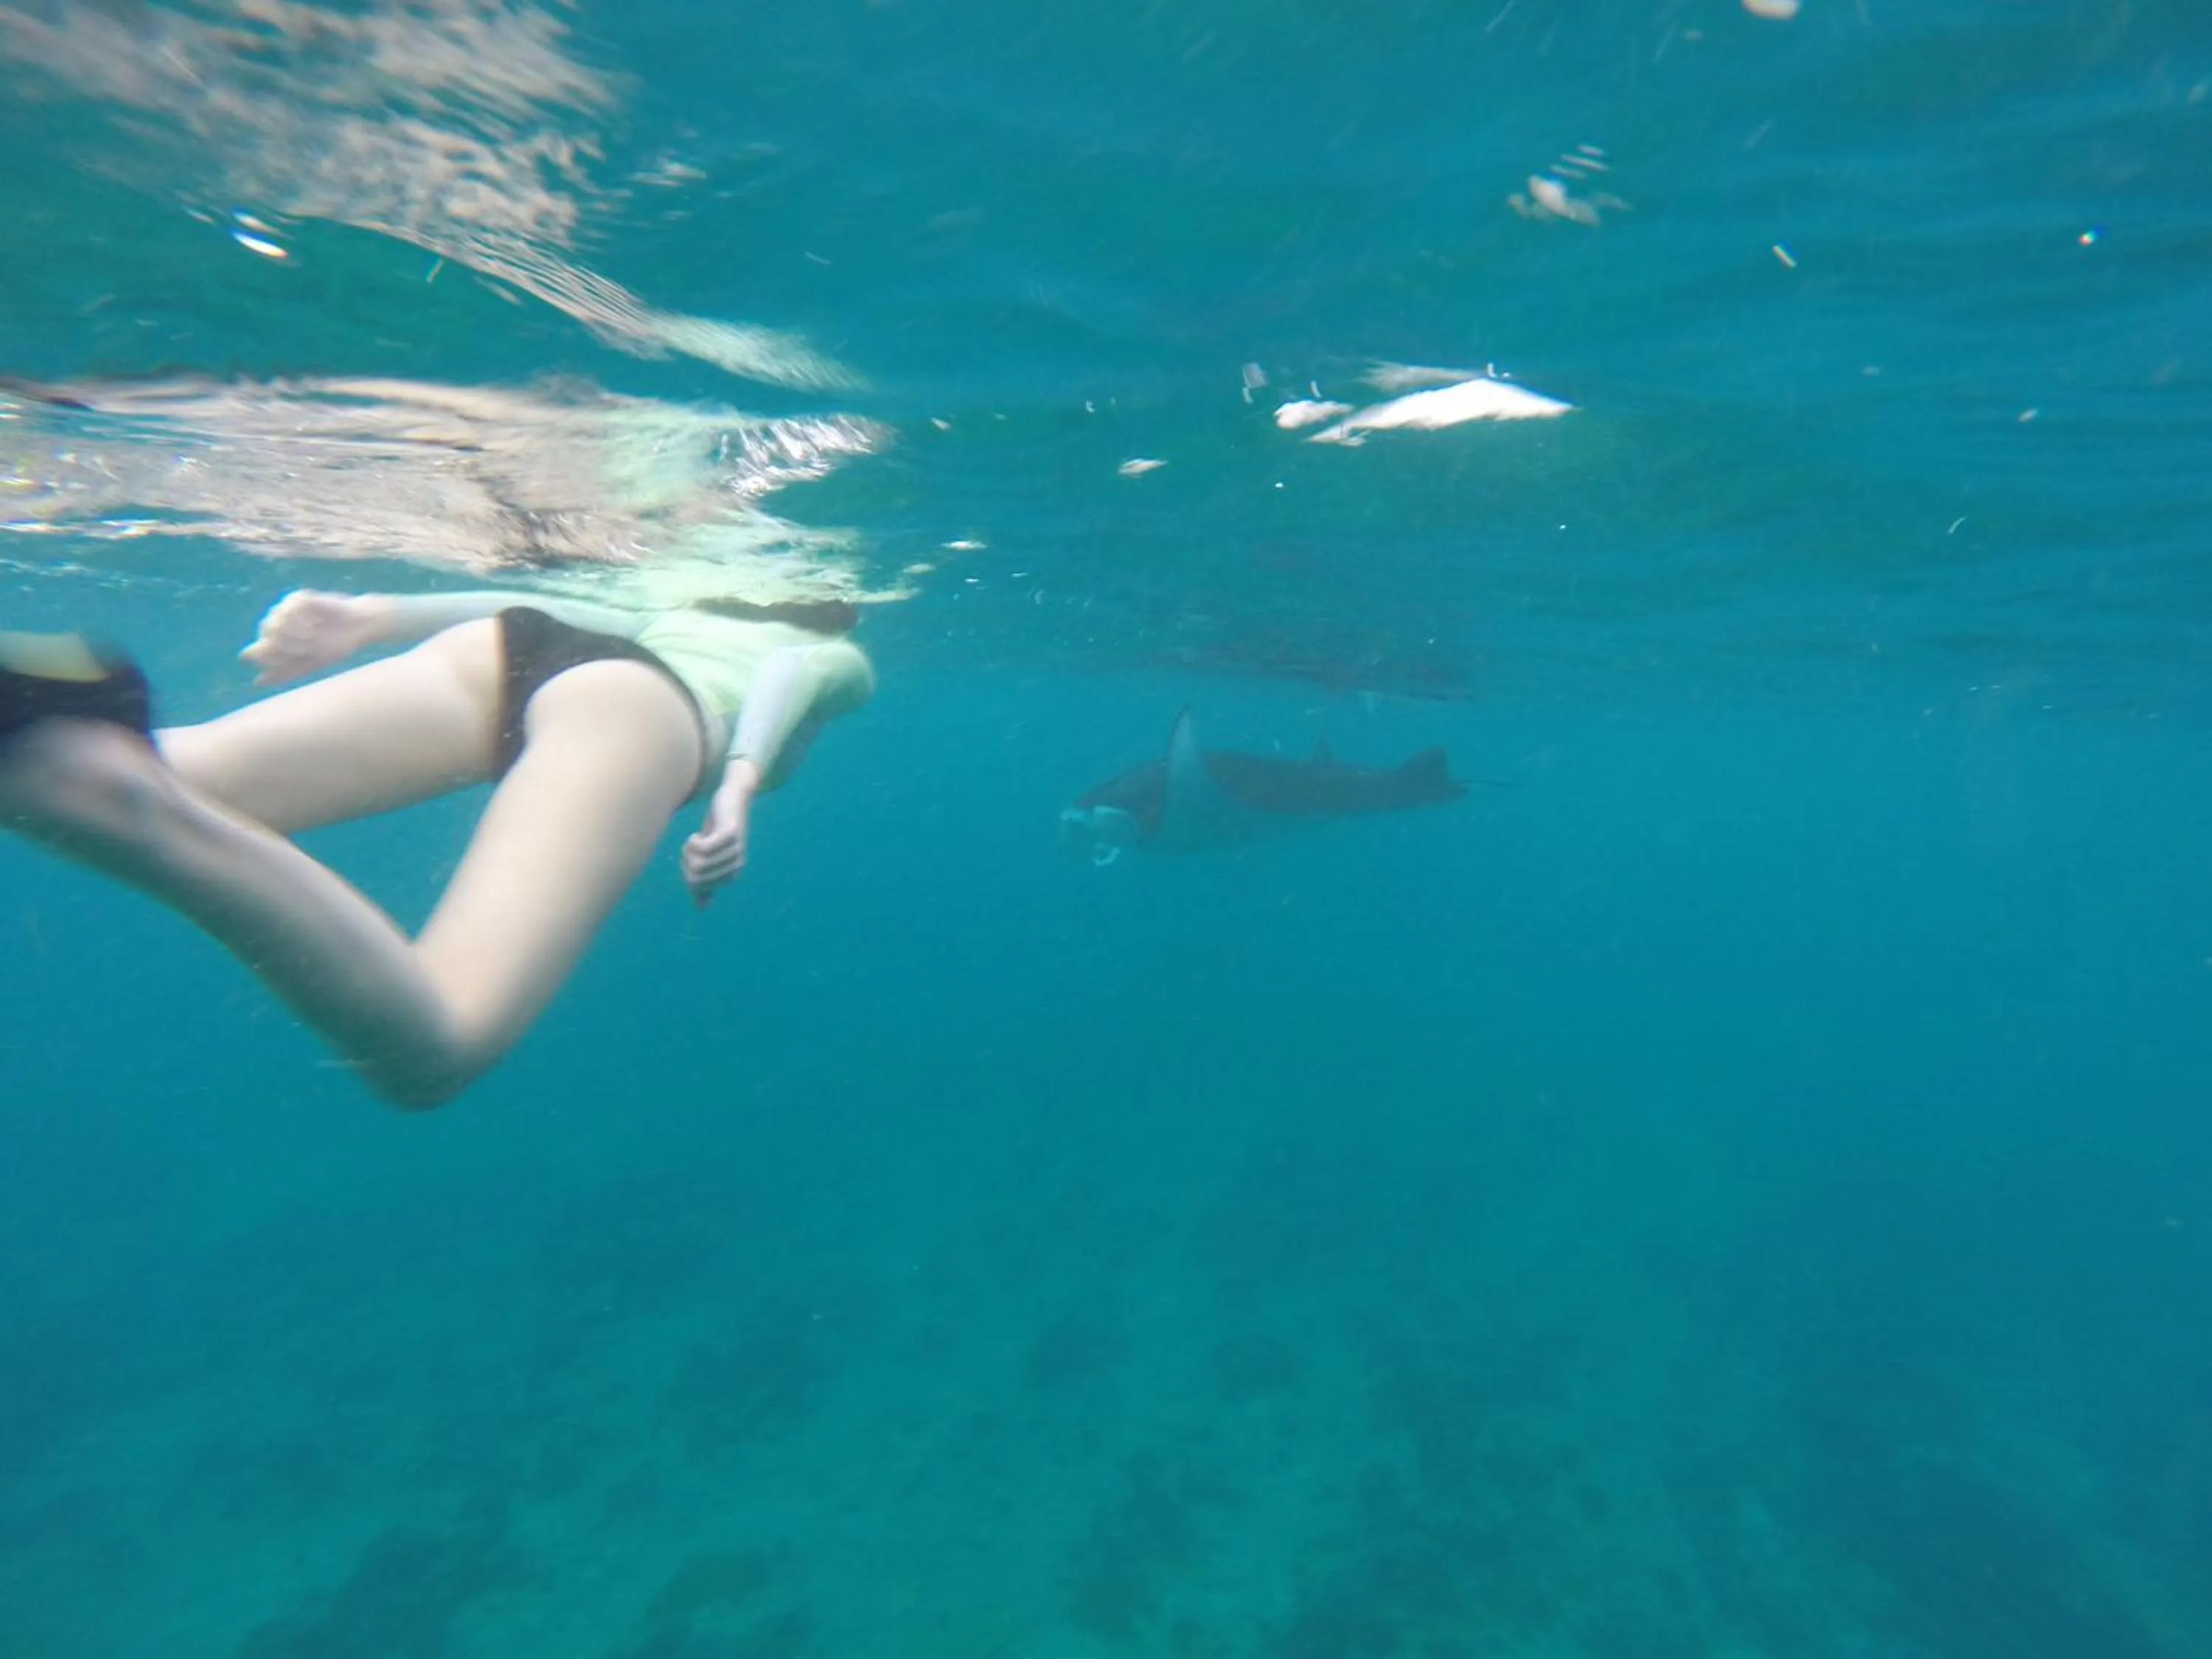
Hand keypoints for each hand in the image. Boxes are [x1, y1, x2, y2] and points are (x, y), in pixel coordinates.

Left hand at [239, 590, 386, 685]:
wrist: (358, 628)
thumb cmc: (335, 646)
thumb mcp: (309, 665)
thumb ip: (284, 673)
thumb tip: (257, 683)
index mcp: (277, 641)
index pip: (258, 650)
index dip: (272, 657)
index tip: (292, 660)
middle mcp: (278, 623)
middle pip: (265, 635)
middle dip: (286, 646)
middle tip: (307, 649)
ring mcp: (287, 609)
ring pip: (274, 622)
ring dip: (293, 634)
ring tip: (313, 636)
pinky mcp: (298, 597)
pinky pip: (287, 609)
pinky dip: (300, 620)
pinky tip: (315, 622)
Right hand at [682, 760, 760, 906]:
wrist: (731, 798)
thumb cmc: (716, 828)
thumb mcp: (708, 856)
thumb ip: (704, 880)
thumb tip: (702, 908)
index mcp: (730, 876)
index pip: (696, 886)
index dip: (686, 872)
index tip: (692, 856)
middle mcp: (736, 866)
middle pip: (694, 876)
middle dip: (685, 861)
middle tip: (692, 846)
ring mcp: (735, 850)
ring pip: (697, 863)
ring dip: (687, 850)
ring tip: (695, 839)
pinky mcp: (730, 834)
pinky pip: (702, 848)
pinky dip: (692, 843)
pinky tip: (697, 835)